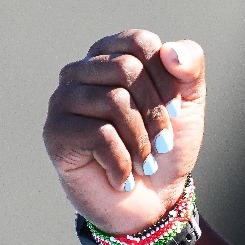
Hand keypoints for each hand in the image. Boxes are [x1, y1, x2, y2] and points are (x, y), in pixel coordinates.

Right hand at [43, 29, 205, 234]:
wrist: (151, 202)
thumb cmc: (165, 147)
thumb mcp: (187, 103)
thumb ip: (189, 67)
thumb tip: (169, 51)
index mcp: (110, 55)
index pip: (139, 43)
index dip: (166, 78)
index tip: (176, 111)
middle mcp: (81, 71)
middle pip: (126, 69)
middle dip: (155, 112)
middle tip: (163, 145)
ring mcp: (63, 101)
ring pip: (114, 101)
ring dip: (141, 141)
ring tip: (144, 163)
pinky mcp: (55, 133)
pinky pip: (99, 135)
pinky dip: (122, 163)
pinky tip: (123, 178)